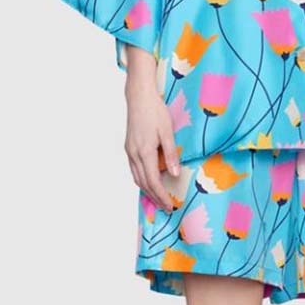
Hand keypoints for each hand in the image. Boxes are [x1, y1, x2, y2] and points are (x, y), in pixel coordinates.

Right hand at [124, 46, 179, 211]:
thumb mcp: (168, 132)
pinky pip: (134, 170)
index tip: (170, 206)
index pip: (153, 182)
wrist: (138, 96)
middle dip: (155, 198)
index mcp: (144, 152)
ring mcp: (129, 151)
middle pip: (144, 183)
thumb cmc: (155, 111)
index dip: (161, 196)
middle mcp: (134, 154)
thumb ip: (171, 154)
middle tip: (166, 208)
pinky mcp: (129, 148)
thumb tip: (175, 174)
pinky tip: (149, 183)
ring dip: (147, 191)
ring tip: (158, 199)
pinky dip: (142, 181)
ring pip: (137, 178)